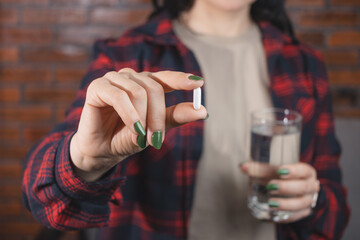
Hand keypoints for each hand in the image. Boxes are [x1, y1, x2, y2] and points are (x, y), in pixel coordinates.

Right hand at [70, 68, 206, 180]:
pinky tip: (135, 129)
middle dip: (158, 117)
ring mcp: (114, 79)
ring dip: (143, 119)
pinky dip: (130, 115)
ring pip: (138, 92)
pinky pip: (119, 96)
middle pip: (154, 88)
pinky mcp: (98, 87)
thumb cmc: (128, 137)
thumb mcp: (155, 128)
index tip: (199, 83)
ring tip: (141, 137)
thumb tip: (203, 111)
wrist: (102, 151)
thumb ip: (176, 117)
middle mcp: (131, 77)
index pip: (166, 78)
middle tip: (157, 140)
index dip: (182, 79)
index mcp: (146, 84)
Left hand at [241, 162, 319, 222]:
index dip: (294, 171)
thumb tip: (243, 167)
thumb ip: (259, 169)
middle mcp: (311, 186)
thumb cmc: (281, 177)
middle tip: (271, 187)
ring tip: (271, 203)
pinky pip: (296, 216)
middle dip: (286, 188)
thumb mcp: (272, 171)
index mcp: (306, 172)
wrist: (290, 190)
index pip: (304, 170)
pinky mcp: (303, 213)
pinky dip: (284, 216)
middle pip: (303, 187)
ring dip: (286, 204)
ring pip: (301, 204)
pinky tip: (272, 215)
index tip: (280, 171)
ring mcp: (308, 201)